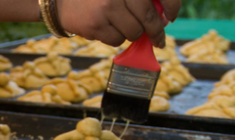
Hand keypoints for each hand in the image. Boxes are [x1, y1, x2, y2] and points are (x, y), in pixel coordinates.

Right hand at [58, 0, 181, 47]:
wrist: (62, 0)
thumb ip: (141, 0)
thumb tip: (164, 18)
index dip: (173, 7)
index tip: (172, 17)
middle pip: (149, 18)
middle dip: (155, 32)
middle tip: (158, 39)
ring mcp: (108, 8)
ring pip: (133, 32)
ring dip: (131, 33)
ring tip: (120, 25)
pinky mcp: (96, 25)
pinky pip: (116, 40)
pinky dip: (115, 38)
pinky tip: (105, 28)